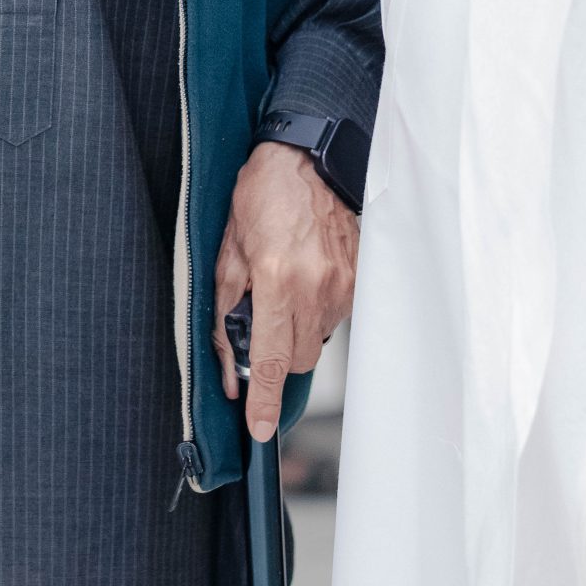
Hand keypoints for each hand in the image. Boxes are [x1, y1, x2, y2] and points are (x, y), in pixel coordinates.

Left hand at [212, 139, 358, 442]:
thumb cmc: (263, 195)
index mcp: (277, 279)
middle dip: (279, 356)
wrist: (308, 156)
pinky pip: (336, 313)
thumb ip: (225, 313)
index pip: (272, 359)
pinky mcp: (360, 276)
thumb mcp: (227, 252)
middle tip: (263, 323)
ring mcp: (344, 283)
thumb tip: (229, 366)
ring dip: (299, 328)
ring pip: (318, 337)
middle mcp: (316, 286)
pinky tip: (306, 276)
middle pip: (299, 359)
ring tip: (285, 285)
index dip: (265, 400)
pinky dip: (318, 307)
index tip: (261, 429)